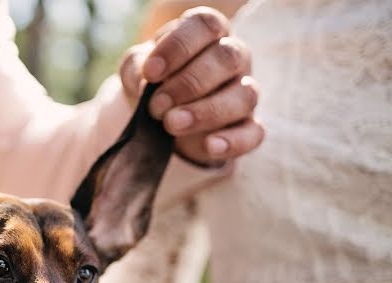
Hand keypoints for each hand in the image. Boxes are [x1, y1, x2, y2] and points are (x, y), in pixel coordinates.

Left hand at [120, 7, 263, 164]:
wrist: (163, 115)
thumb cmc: (155, 81)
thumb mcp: (138, 69)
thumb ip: (137, 68)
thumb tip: (145, 79)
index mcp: (207, 34)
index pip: (205, 26)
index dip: (178, 47)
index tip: (150, 72)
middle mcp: (234, 57)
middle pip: (227, 59)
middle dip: (189, 84)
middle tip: (157, 106)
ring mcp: (244, 91)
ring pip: (244, 96)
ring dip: (207, 112)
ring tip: (172, 124)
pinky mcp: (248, 127)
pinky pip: (253, 133)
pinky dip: (233, 141)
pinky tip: (210, 146)